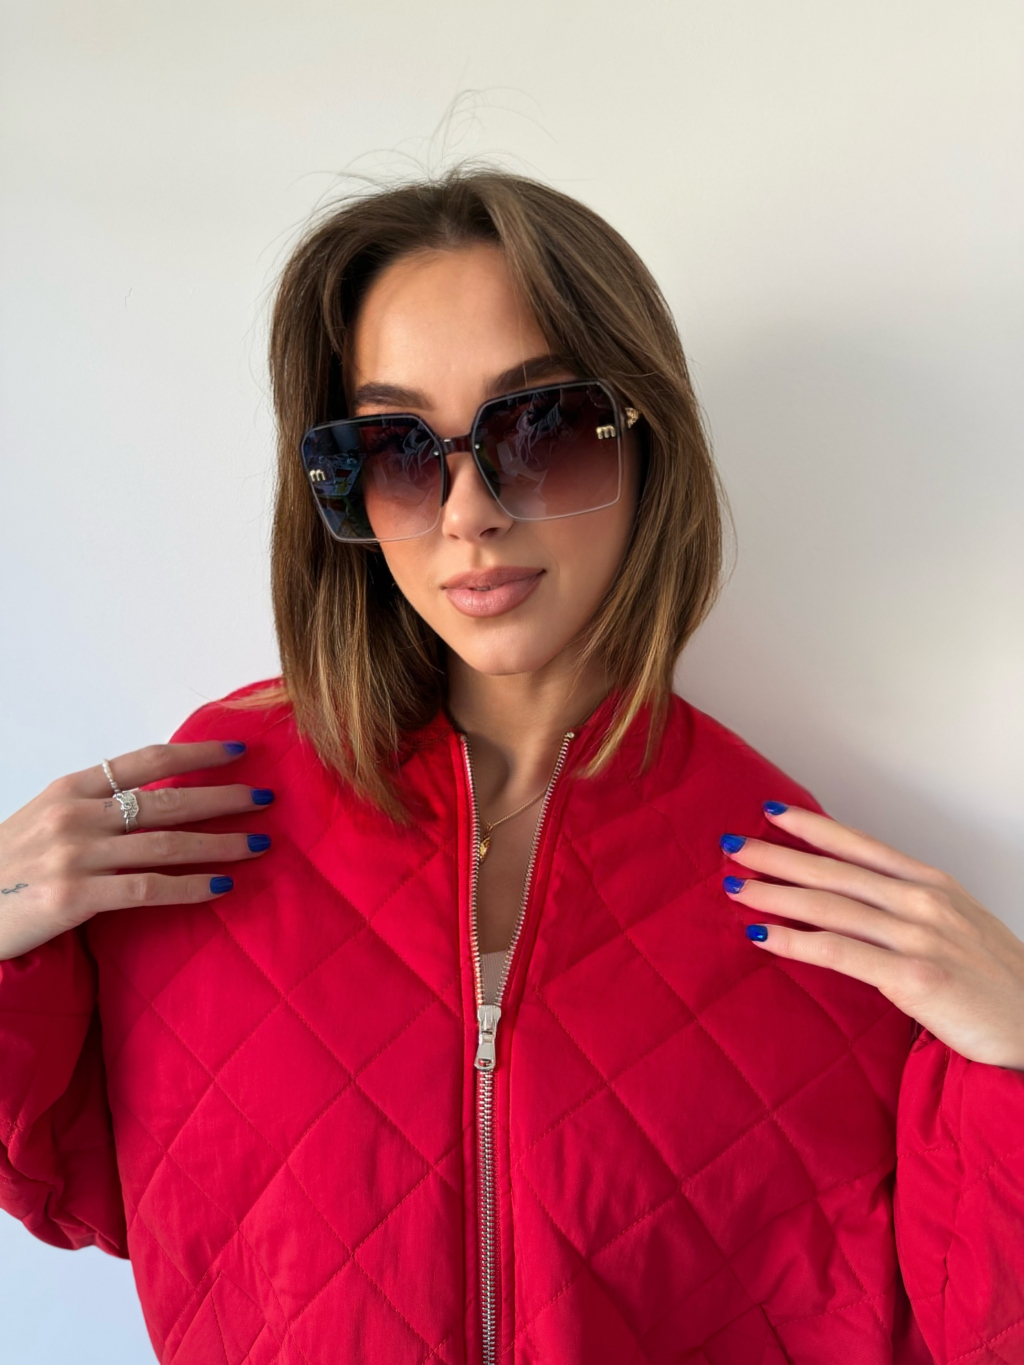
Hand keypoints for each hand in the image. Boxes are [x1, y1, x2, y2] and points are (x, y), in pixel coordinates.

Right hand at [0, 742, 273, 961]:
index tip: (237, 752)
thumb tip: (158, 797)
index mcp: (70, 788)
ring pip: (165, 843)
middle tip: (265, 798)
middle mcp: (74, 814)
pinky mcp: (74, 898)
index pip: (146, 760)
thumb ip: (96, 806)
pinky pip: (147, 888)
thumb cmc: (9, 868)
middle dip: (223, 798)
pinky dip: (190, 886)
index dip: (196, 754)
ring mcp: (74, 855)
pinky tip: (222, 886)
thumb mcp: (46, 820)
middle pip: (166, 799)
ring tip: (259, 843)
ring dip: (219, 843)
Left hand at [722, 804, 1023, 1069]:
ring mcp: (920, 936)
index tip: (772, 811)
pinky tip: (761, 935)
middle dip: (779, 855)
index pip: (862, 845)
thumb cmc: (994, 983)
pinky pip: (839, 953)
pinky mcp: (915, 976)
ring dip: (775, 895)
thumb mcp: (956, 925)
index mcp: (933, 884)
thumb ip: (909, 908)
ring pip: (830, 906)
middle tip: (733, 846)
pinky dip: (794, 942)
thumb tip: (854, 900)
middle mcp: (923, 901)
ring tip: (734, 887)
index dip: (815, 827)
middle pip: (836, 871)